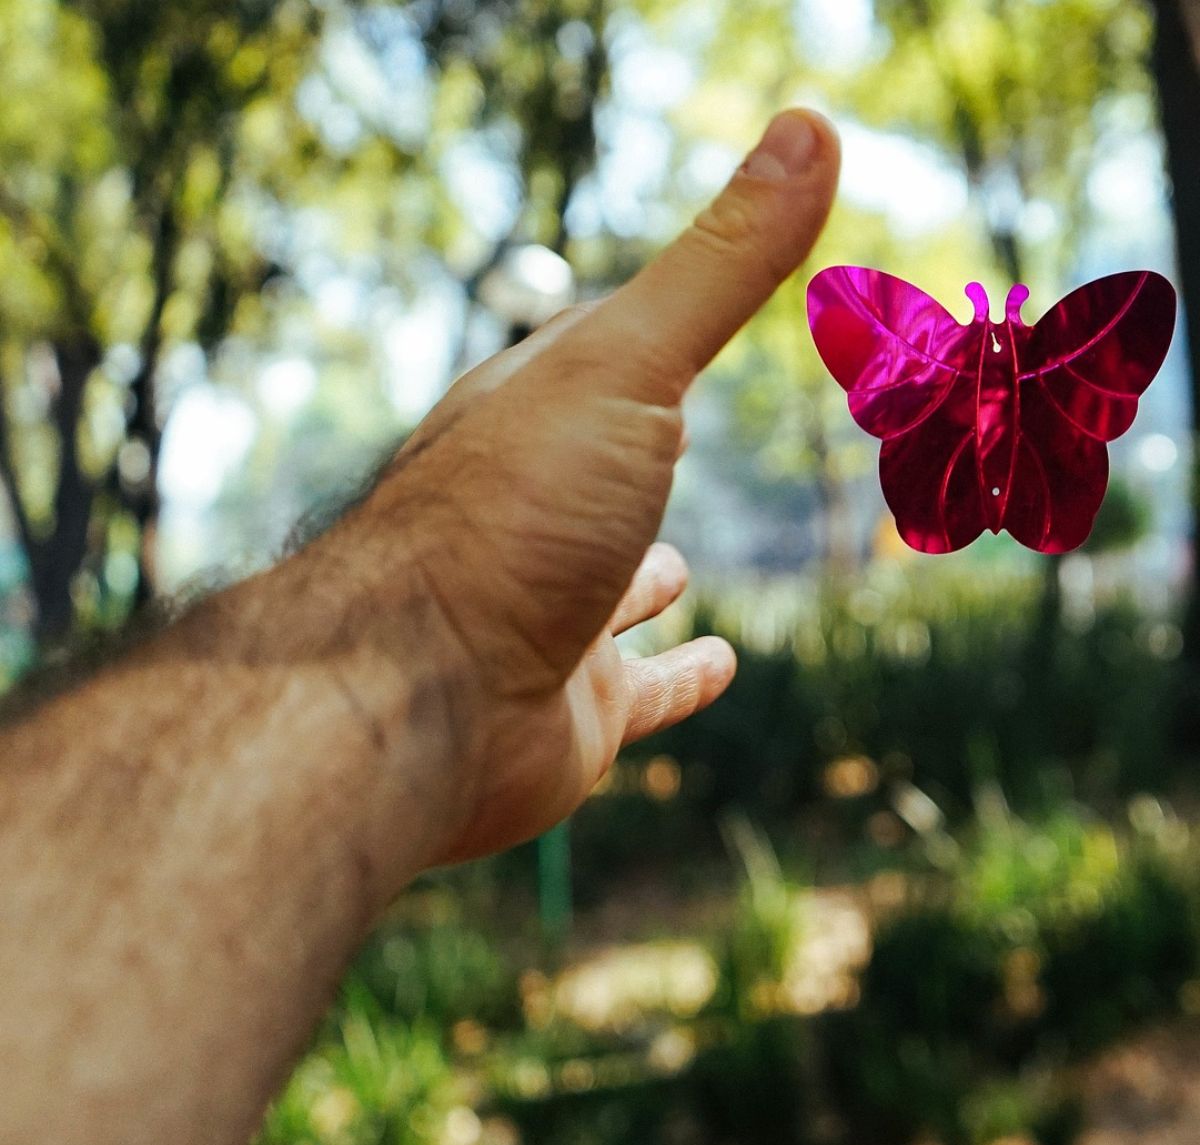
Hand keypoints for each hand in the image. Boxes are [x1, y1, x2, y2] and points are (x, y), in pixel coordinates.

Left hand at [346, 109, 839, 874]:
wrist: (419, 699)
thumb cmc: (511, 518)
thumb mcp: (627, 366)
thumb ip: (719, 266)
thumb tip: (812, 126)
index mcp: (534, 426)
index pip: (600, 364)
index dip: (646, 337)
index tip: (678, 323)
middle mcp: (535, 520)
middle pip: (603, 478)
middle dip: (642, 462)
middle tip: (683, 440)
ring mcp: (553, 616)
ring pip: (615, 590)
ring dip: (649, 582)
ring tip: (683, 569)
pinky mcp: (576, 711)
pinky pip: (642, 690)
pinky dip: (681, 677)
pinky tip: (721, 665)